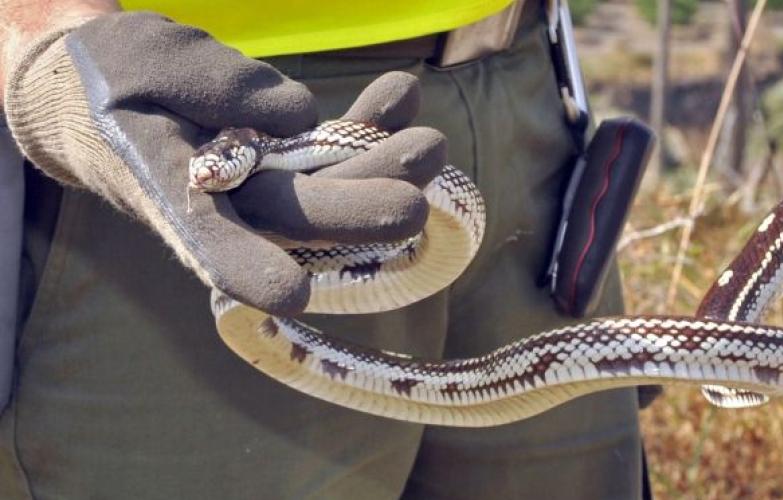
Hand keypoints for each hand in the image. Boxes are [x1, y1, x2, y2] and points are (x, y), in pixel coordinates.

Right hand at [3, 12, 444, 314]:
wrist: (103, 90)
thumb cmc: (111, 76)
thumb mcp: (145, 58)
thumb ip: (214, 83)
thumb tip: (302, 115)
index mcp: (167, 189)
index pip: (207, 236)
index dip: (247, 266)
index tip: (291, 294)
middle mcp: (222, 204)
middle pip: (294, 215)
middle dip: (358, 203)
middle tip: (418, 184)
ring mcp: (259, 188)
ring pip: (325, 189)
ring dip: (380, 168)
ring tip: (430, 142)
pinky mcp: (284, 164)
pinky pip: (331, 154)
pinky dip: (367, 129)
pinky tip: (403, 98)